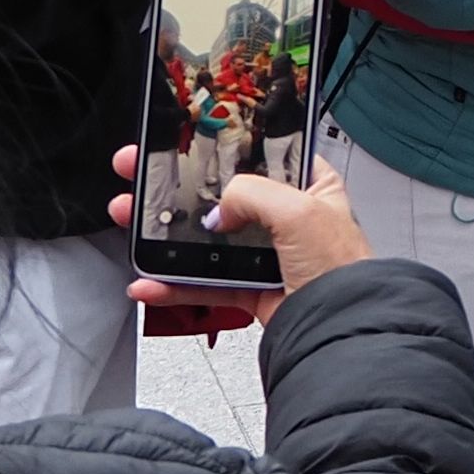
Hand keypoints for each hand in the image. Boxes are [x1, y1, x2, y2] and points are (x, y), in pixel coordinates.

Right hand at [113, 153, 374, 335]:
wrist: (339, 328)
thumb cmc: (341, 267)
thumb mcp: (299, 209)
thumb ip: (251, 193)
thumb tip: (218, 209)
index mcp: (310, 185)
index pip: (257, 156)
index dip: (218, 149)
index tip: (179, 145)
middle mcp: (288, 217)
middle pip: (220, 196)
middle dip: (175, 190)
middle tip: (140, 180)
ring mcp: (266, 254)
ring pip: (206, 240)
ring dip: (165, 235)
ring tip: (132, 224)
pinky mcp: (251, 288)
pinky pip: (205, 283)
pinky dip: (174, 285)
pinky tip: (151, 282)